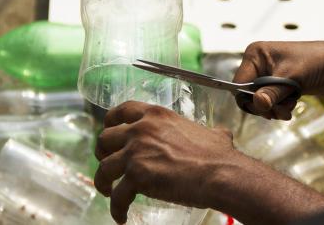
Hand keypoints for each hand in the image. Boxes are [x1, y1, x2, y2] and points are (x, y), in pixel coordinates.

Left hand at [94, 101, 236, 223]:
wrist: (220, 173)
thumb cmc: (219, 155)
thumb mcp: (212, 133)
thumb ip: (208, 132)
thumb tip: (220, 136)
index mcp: (157, 115)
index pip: (122, 110)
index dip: (110, 122)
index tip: (109, 132)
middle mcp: (142, 129)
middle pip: (105, 138)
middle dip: (103, 153)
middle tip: (110, 164)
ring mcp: (136, 152)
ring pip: (103, 167)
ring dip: (103, 181)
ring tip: (110, 192)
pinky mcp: (136, 176)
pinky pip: (117, 196)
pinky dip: (116, 208)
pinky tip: (122, 215)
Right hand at [233, 41, 323, 119]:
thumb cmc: (315, 62)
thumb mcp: (290, 78)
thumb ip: (271, 93)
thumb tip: (257, 104)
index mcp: (255, 54)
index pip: (239, 83)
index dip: (248, 98)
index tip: (264, 107)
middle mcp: (259, 63)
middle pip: (249, 94)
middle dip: (265, 106)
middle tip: (279, 111)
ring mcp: (270, 74)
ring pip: (261, 100)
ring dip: (275, 108)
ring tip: (290, 107)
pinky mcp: (280, 84)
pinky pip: (272, 101)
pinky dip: (281, 107)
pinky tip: (293, 105)